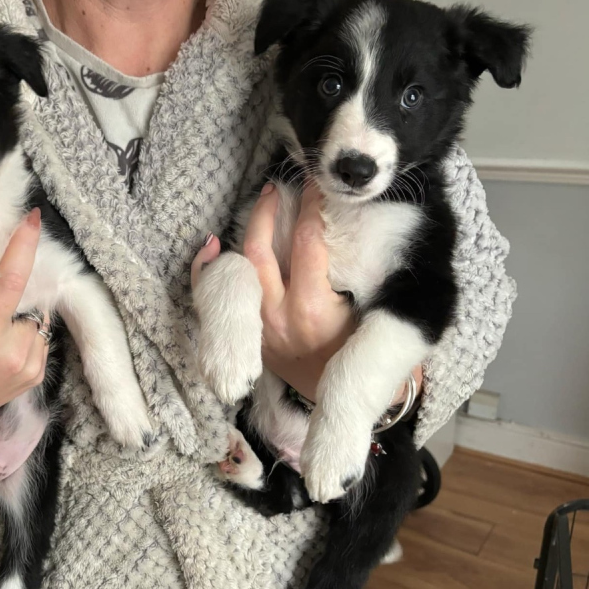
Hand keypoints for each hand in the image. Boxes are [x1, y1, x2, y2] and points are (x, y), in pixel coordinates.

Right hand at [0, 208, 50, 427]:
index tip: (31, 220)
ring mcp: (26, 369)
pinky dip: (25, 333)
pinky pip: (40, 338)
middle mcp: (10, 357)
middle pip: (27, 299)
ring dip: (20, 316)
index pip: (9, 284)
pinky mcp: (35, 378)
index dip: (22, 248)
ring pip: (36, 317)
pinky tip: (1, 348)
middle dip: (15, 293)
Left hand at [192, 180, 420, 403]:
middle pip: (259, 251)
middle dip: (267, 213)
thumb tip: (347, 217)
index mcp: (312, 310)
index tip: (315, 186)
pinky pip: (222, 301)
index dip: (310, 207)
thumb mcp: (376, 311)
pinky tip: (211, 247)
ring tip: (260, 206)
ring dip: (245, 234)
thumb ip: (361, 270)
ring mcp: (258, 329)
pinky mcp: (251, 338)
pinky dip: (211, 273)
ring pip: (237, 271)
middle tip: (278, 188)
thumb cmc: (372, 351)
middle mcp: (277, 318)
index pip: (306, 243)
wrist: (352, 401)